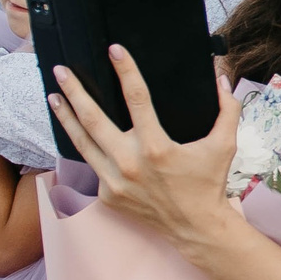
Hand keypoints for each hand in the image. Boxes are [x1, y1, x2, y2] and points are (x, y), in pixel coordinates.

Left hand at [47, 48, 242, 249]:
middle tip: (62, 71)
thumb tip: (221, 77)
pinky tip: (76, 132)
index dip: (125, 71)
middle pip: (93, 119)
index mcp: (156, 147)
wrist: (196, 228)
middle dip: (75, 92)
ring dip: (66, 117)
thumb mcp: (224, 145)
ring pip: (82, 143)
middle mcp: (130, 164)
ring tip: (54, 96)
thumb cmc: (208, 184)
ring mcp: (115, 182)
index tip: (115, 51)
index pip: (137, 99)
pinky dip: (85, 148)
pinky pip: (93, 166)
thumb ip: (227, 109)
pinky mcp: (108, 195)